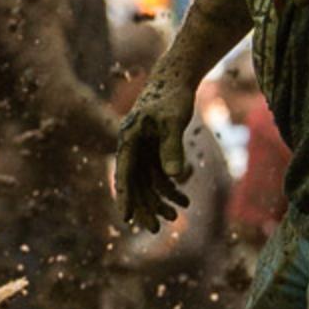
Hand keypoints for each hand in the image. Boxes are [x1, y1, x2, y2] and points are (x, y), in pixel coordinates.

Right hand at [111, 69, 196, 230]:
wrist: (177, 78)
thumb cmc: (173, 96)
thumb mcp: (173, 121)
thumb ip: (172, 148)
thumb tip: (175, 177)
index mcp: (128, 139)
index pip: (124, 174)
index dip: (125, 197)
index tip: (126, 218)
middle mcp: (132, 148)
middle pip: (135, 183)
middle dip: (144, 207)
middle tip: (153, 230)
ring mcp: (143, 150)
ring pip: (148, 183)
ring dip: (160, 201)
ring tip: (174, 219)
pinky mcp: (155, 150)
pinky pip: (160, 175)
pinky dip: (172, 188)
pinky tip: (184, 201)